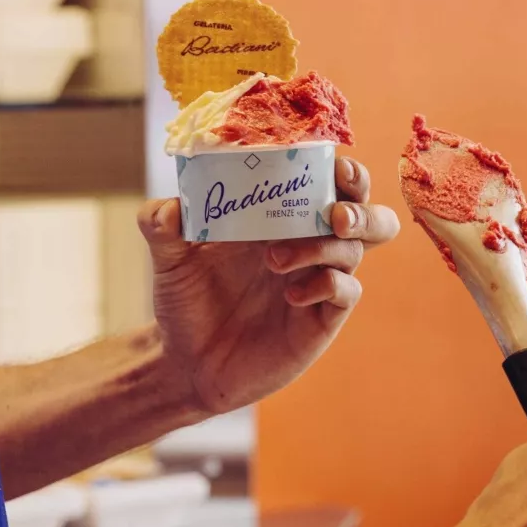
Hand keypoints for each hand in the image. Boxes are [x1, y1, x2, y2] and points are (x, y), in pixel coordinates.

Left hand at [139, 156, 399, 416]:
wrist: (185, 363)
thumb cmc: (185, 302)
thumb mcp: (169, 260)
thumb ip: (162, 227)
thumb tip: (168, 207)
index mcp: (280, 219)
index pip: (328, 183)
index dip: (342, 171)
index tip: (333, 163)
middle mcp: (308, 245)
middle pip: (365, 214)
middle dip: (360, 205)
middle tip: (334, 214)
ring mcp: (318, 281)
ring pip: (356, 249)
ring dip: (325, 245)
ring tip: (275, 259)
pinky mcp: (321, 319)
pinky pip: (347, 292)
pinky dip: (326, 285)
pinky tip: (291, 295)